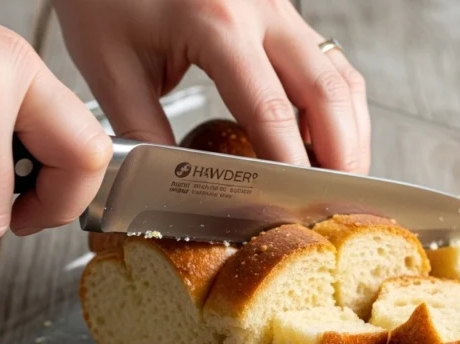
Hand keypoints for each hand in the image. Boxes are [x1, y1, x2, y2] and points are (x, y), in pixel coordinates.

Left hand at [54, 0, 369, 173]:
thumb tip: (172, 187)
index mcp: (216, 25)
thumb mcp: (110, 66)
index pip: (271, 113)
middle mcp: (260, 10)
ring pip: (340, 75)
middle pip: (328, 94)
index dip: (290, 168)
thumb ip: (144, 131)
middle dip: (341, 155)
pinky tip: (326, 135)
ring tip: (340, 176)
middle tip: (337, 202)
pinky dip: (337, 104)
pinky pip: (327, 60)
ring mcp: (278, 6)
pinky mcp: (280, 8)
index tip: (293, 208)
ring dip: (349, 131)